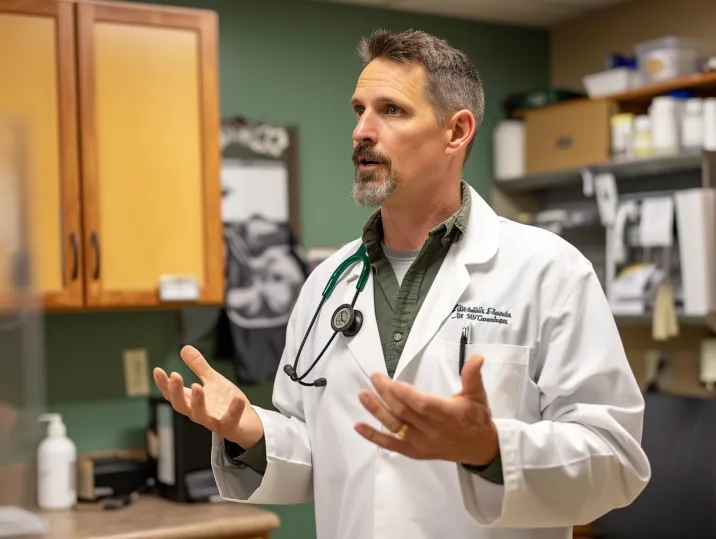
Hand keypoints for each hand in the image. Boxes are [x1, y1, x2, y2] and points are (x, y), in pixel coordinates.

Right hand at [153, 345, 263, 448]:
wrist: (247, 423)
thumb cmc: (224, 402)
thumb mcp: (212, 380)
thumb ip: (198, 367)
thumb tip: (184, 348)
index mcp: (193, 401)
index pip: (173, 394)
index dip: (164, 384)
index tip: (157, 370)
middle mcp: (199, 413)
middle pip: (181, 406)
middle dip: (176, 392)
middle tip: (175, 376)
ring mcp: (214, 421)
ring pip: (201, 415)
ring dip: (197, 402)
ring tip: (197, 386)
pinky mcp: (230, 427)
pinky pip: (230, 421)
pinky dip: (234, 410)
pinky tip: (238, 398)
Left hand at [354, 354, 497, 465]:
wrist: (480, 449)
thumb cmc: (476, 418)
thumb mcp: (478, 395)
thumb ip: (473, 375)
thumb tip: (477, 357)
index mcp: (448, 415)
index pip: (423, 404)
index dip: (406, 394)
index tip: (392, 382)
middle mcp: (432, 430)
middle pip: (404, 411)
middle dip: (387, 393)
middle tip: (375, 377)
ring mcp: (421, 442)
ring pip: (395, 425)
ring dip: (377, 410)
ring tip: (363, 395)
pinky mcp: (414, 451)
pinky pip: (391, 444)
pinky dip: (374, 436)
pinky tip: (359, 426)